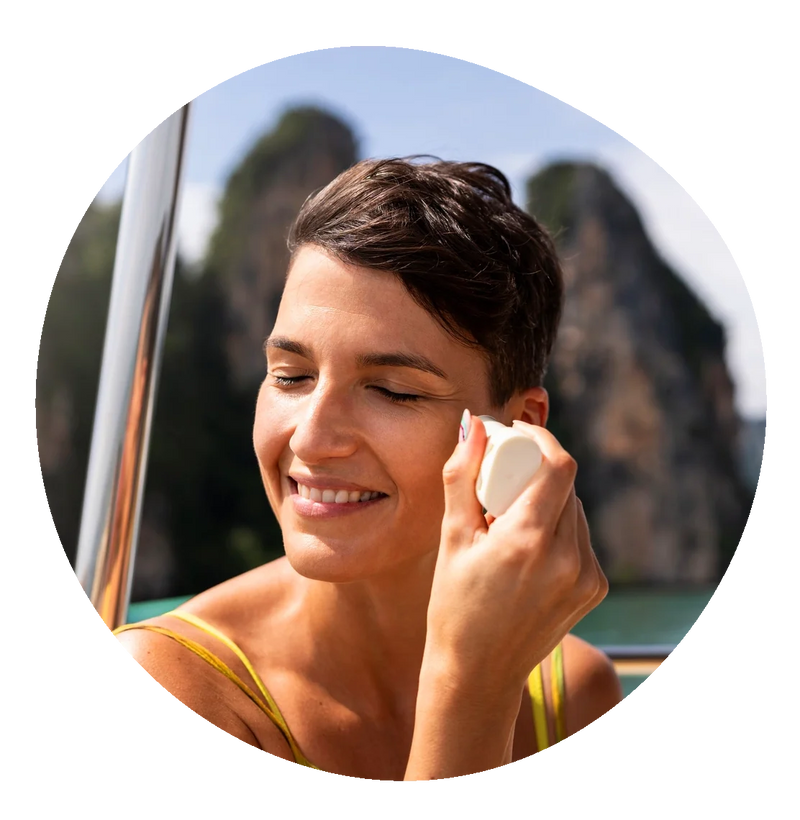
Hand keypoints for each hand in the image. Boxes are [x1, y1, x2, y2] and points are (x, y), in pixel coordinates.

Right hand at [426, 413, 607, 693]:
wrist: (477, 672)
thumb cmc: (454, 605)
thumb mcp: (451, 537)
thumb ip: (461, 476)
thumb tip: (473, 426)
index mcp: (528, 542)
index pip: (558, 465)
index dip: (540, 439)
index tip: (517, 433)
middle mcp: (567, 559)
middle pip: (566, 484)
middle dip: (535, 470)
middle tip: (503, 477)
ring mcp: (586, 577)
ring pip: (574, 510)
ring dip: (547, 499)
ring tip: (510, 517)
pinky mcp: (594, 589)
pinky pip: (580, 537)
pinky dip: (557, 528)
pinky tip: (528, 545)